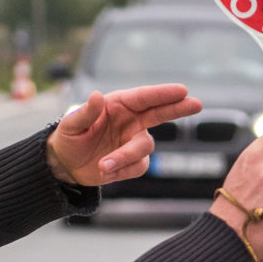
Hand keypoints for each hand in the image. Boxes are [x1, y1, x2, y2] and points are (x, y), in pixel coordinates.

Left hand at [46, 85, 202, 184]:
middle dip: (178, 108)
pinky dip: (122, 170)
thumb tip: (97, 96)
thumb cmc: (69, 137)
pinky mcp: (132, 162)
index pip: (144, 97)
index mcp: (118, 105)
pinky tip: (105, 171)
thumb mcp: (70, 124)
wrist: (66, 163)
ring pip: (144, 147)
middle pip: (160, 113)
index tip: (182, 91)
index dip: (163, 94)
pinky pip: (137, 167)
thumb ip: (85, 112)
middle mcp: (131, 121)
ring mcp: (133, 141)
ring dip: (125, 156)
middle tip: (196, 104)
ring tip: (103, 166)